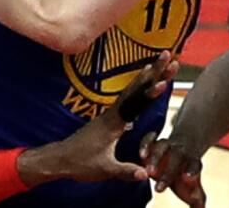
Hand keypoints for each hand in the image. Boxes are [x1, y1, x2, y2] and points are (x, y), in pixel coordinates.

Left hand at [16, 52, 179, 185]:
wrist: (60, 158)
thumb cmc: (81, 163)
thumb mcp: (105, 169)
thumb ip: (126, 171)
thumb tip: (147, 173)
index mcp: (114, 123)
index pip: (135, 104)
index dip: (150, 93)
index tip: (164, 81)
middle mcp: (113, 113)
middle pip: (136, 89)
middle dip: (153, 72)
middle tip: (168, 55)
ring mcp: (110, 113)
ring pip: (132, 90)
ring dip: (146, 76)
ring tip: (159, 61)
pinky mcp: (109, 117)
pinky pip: (127, 97)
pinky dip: (137, 86)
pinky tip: (142, 82)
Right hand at [139, 133, 205, 206]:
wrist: (181, 151)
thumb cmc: (185, 176)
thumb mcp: (192, 187)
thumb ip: (196, 199)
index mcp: (193, 162)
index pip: (194, 166)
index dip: (192, 171)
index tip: (187, 178)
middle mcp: (180, 151)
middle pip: (176, 158)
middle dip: (168, 173)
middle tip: (159, 190)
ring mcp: (167, 145)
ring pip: (162, 147)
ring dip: (155, 159)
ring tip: (148, 174)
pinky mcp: (153, 142)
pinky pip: (149, 139)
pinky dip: (146, 144)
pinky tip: (142, 156)